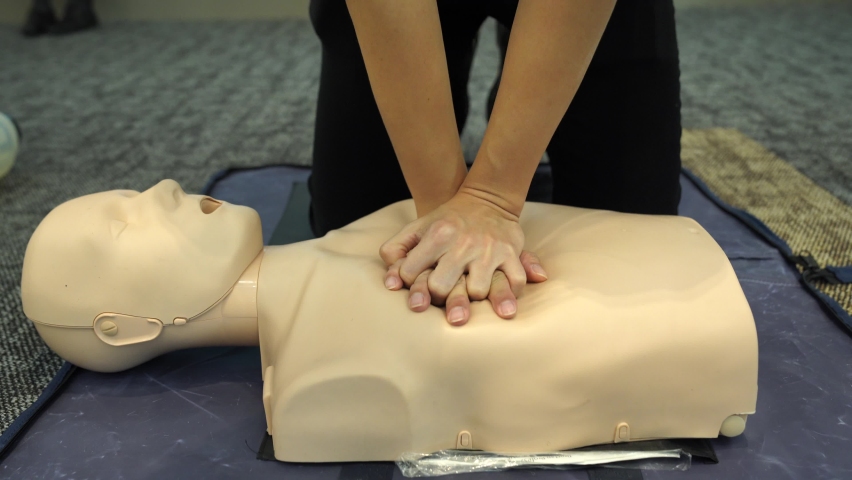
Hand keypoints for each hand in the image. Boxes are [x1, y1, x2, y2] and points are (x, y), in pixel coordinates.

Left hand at [380, 190, 547, 320]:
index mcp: (437, 235)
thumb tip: (390, 285)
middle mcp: (462, 243)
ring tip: (471, 296)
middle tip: (443, 298)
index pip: (412, 274)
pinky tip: (500, 298)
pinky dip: (508, 294)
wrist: (486, 200)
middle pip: (441, 288)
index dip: (412, 285)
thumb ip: (395, 250)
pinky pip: (513, 283)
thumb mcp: (417, 227)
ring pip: (477, 292)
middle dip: (439, 298)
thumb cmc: (446, 220)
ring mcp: (489, 250)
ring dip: (473, 299)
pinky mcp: (512, 253)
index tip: (419, 285)